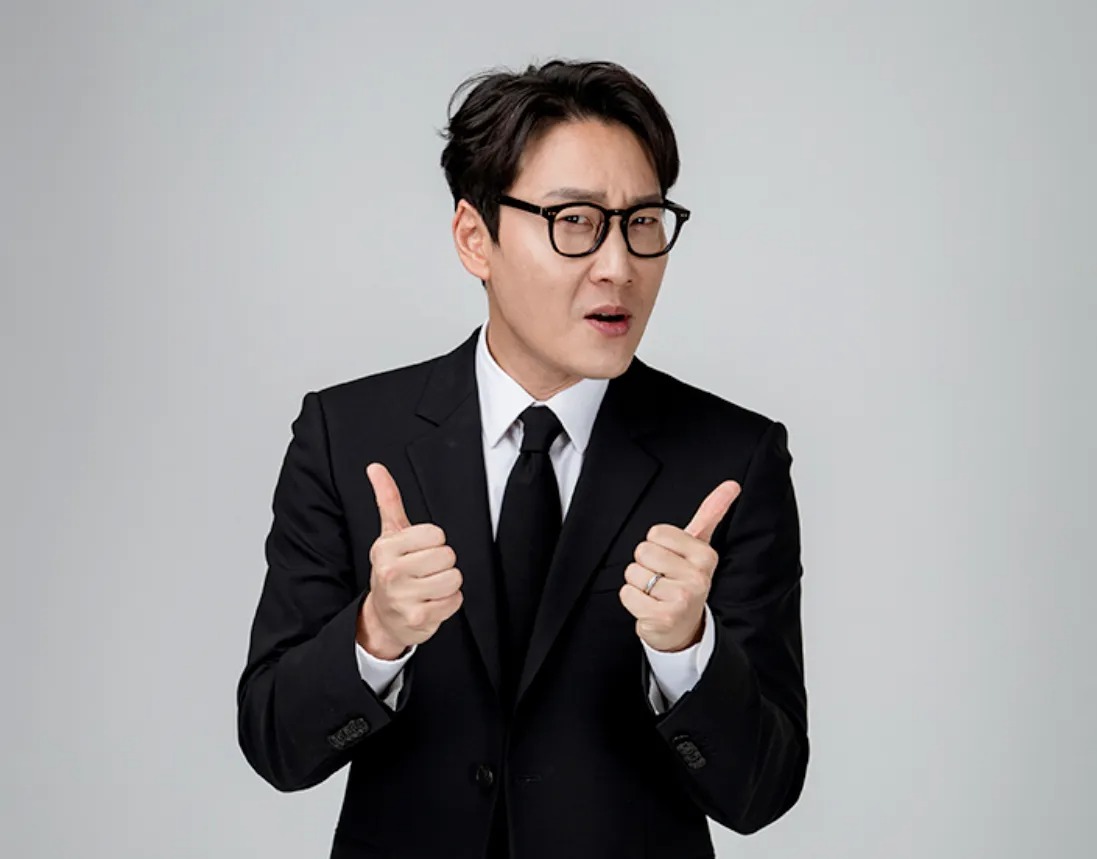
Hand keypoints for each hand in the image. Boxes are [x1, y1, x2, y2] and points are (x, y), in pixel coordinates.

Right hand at [358, 462, 463, 658]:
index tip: (420, 551)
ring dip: (448, 584)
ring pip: (454, 578)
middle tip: (425, 571)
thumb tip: (375, 467)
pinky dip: (449, 603)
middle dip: (442, 563)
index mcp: (386, 547)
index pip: (436, 534)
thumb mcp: (390, 534)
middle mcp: (391, 572)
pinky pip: (455, 601)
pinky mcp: (418, 618)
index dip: (434, 542)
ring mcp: (403, 597)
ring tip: (429, 587)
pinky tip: (432, 602)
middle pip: (447, 556)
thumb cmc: (393, 569)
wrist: (383, 617)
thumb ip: (388, 499)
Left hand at [619, 479, 740, 651]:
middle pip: (642, 551)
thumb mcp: (699, 547)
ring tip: (656, 594)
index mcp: (705, 556)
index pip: (656, 533)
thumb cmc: (686, 581)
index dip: (657, 546)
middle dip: (645, 565)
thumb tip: (732, 484)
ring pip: (633, 573)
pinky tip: (650, 607)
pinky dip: (632, 601)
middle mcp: (698, 577)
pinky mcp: (663, 617)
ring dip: (638, 585)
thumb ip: (711, 513)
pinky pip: (627, 594)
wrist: (684, 627)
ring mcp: (682, 599)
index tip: (671, 561)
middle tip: (663, 579)